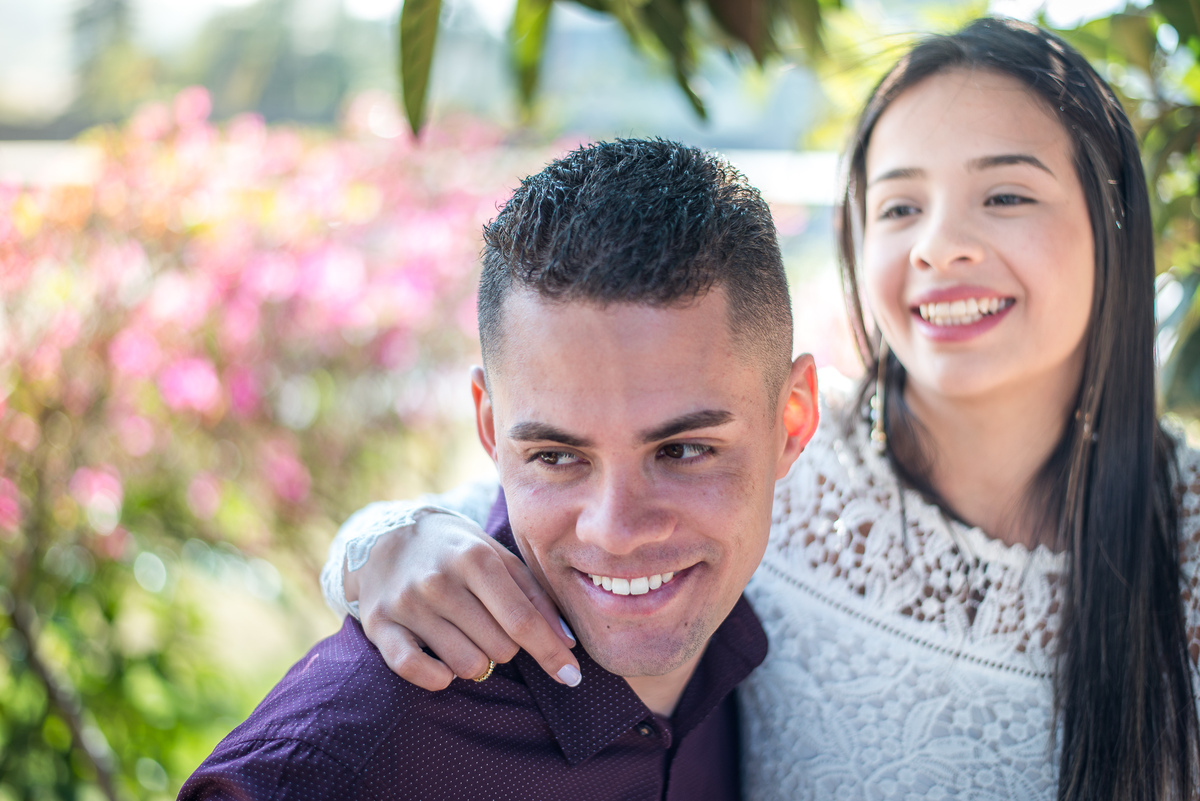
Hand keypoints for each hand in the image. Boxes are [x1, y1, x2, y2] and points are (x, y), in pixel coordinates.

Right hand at [344, 512, 581, 690]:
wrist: (387, 537)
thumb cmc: (457, 551)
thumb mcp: (498, 558)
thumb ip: (535, 597)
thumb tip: (567, 645)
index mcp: (475, 558)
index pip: (521, 620)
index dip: (550, 652)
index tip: (572, 676)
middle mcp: (439, 580)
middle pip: (499, 648)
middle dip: (507, 647)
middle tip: (492, 627)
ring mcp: (407, 604)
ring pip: (466, 665)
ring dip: (476, 660)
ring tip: (466, 637)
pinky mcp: (379, 625)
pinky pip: (416, 670)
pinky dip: (439, 676)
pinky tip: (444, 663)